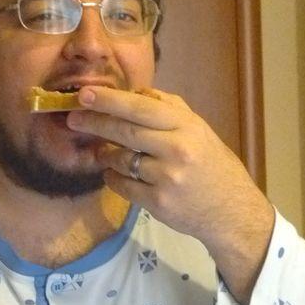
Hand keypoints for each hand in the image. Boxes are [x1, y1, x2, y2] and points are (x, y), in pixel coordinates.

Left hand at [66, 86, 273, 304]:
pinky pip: (122, 186)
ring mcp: (166, 178)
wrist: (232, 212)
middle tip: (72, 117)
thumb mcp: (200, 130)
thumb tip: (137, 92)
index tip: (84, 94)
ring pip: (120, 160)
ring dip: (105, 154)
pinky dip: (112, 177)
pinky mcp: (157, 203)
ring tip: (101, 151)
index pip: (141, 108)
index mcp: (187, 127)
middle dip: (94, 122)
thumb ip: (170, 109)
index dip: (110, 100)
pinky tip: (114, 174)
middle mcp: (177, 149)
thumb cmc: (213, 166)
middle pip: (125, 131)